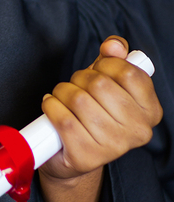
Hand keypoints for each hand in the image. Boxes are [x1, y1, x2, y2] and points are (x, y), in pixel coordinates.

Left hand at [38, 36, 162, 201]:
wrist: (73, 153)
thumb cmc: (94, 110)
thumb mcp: (109, 80)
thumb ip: (114, 57)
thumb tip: (113, 45)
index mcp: (150, 111)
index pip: (129, 73)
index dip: (107, 64)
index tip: (98, 69)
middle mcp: (138, 132)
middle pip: (100, 84)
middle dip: (80, 77)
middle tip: (76, 86)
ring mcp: (113, 147)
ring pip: (78, 99)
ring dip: (62, 91)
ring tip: (63, 96)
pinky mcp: (87, 157)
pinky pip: (63, 118)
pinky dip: (51, 105)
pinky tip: (52, 106)